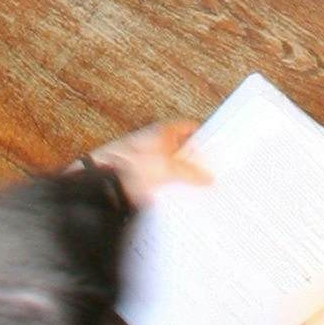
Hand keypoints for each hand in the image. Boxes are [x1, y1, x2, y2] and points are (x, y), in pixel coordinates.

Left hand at [90, 119, 207, 208]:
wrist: (107, 182)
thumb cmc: (131, 165)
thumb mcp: (168, 168)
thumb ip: (190, 172)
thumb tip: (207, 176)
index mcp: (164, 130)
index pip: (191, 127)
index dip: (204, 137)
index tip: (216, 149)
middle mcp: (157, 142)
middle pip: (183, 148)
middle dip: (195, 160)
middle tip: (211, 171)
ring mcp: (150, 159)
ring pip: (174, 165)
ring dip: (184, 175)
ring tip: (200, 187)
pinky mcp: (144, 176)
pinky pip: (164, 180)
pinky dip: (173, 186)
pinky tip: (181, 196)